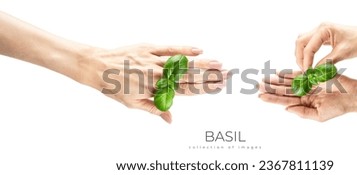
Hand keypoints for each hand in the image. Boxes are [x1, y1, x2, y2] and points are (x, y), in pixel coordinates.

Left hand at [77, 44, 226, 122]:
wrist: (97, 67)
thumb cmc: (114, 88)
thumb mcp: (133, 104)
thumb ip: (155, 109)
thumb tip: (171, 120)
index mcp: (157, 90)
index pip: (187, 91)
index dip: (205, 89)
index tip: (220, 87)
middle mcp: (158, 76)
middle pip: (190, 77)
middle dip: (211, 76)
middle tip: (229, 74)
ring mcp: (154, 61)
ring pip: (183, 63)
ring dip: (203, 64)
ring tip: (220, 63)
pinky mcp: (148, 48)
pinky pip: (169, 49)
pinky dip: (184, 49)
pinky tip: (199, 50)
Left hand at [259, 72, 356, 121]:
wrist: (352, 94)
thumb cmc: (338, 107)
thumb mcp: (319, 116)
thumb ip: (303, 113)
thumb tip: (286, 109)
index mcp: (302, 103)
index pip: (283, 100)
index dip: (271, 98)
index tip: (259, 96)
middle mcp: (302, 93)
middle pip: (281, 90)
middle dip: (268, 88)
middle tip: (255, 85)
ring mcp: (306, 83)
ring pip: (286, 81)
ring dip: (274, 80)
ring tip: (262, 78)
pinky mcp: (312, 75)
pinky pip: (297, 73)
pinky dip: (287, 73)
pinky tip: (276, 72)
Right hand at [295, 23, 356, 69]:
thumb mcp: (342, 54)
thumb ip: (326, 62)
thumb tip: (314, 73)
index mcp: (324, 29)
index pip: (308, 47)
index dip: (306, 62)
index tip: (308, 73)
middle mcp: (320, 28)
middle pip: (300, 42)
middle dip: (300, 57)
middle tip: (304, 71)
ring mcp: (321, 31)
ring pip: (303, 42)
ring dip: (302, 55)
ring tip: (306, 68)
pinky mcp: (324, 36)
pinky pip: (310, 44)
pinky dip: (308, 53)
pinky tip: (311, 62)